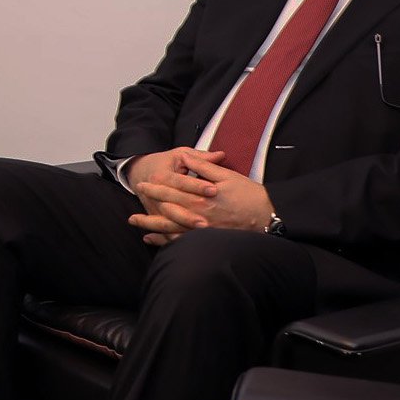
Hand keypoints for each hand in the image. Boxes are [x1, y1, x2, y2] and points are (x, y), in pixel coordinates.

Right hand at [122, 147, 223, 244]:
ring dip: (185, 224)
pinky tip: (190, 239)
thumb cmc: (162, 163)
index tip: (214, 189)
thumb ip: (199, 157)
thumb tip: (221, 155)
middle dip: (192, 212)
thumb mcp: (178, 155)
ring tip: (203, 227)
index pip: (180, 181)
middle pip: (174, 204)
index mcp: (161, 175)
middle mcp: (155, 194)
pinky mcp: (156, 216)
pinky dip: (177, 235)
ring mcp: (155, 207)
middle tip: (210, 216)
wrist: (139, 172)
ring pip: (170, 219)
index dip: (197, 185)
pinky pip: (166, 229)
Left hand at [130, 154, 274, 245]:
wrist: (267, 215)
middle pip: (167, 210)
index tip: (143, 183)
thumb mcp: (226, 176)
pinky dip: (165, 241)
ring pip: (171, 228)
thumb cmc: (248, 194)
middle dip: (149, 206)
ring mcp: (202, 229)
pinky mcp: (207, 238)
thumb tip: (188, 158)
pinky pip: (182, 241)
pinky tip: (152, 239)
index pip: (173, 191)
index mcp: (202, 197)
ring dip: (152, 226)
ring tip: (135, 223)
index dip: (157, 187)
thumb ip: (204, 167)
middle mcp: (199, 215)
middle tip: (133, 205)